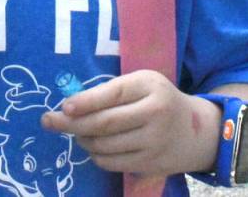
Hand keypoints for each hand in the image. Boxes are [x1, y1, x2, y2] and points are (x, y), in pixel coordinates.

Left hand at [40, 70, 219, 176]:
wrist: (198, 131)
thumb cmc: (159, 100)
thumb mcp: (142, 84)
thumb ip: (113, 91)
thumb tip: (71, 106)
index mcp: (150, 86)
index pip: (112, 94)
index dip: (86, 102)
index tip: (64, 107)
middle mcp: (155, 113)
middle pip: (104, 123)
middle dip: (72, 123)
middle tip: (49, 121)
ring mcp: (155, 141)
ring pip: (105, 145)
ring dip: (83, 140)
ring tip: (77, 133)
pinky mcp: (152, 163)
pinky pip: (113, 163)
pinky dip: (96, 155)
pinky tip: (94, 147)